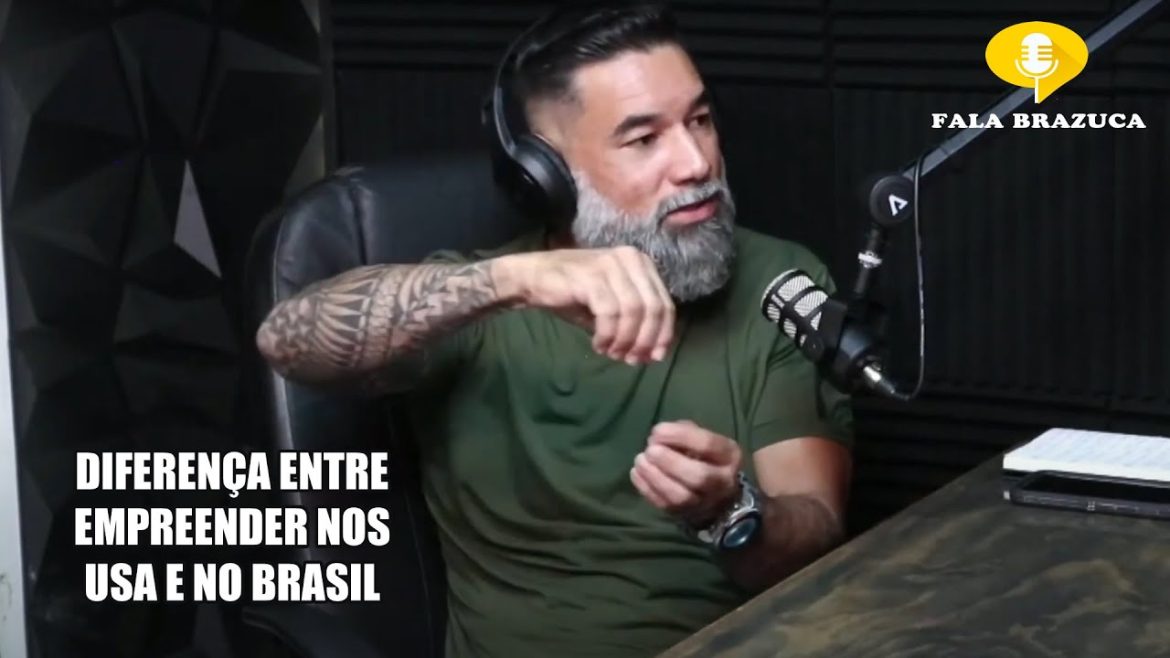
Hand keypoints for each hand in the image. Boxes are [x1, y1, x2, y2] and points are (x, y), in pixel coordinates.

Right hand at [502, 247, 675, 363]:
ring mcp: (611, 265)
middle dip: (645, 341)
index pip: (666, 304)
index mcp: (641, 263)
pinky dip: (608, 334)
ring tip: (612, 353)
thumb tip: (652, 356)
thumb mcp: (611, 308)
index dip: (663, 336)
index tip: (653, 359)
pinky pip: (610, 313)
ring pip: (634, 312)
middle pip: (654, 309)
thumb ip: (634, 325)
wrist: (532, 278)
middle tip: (630, 360)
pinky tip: (598, 344)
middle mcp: (631, 259)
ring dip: (625, 340)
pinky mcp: (592, 277)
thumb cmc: (573, 293)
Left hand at [630, 420, 742, 524]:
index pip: (707, 445)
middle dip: (669, 461)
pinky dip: (646, 489)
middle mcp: (722, 482)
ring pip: (680, 496)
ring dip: (655, 477)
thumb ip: (684, 432)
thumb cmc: (703, 456)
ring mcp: (704, 503)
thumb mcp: (702, 438)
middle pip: (698, 476)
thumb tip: (659, 435)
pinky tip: (636, 473)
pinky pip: (665, 506)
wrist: (714, 494)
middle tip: (650, 450)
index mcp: (729, 456)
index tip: (656, 431)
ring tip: (640, 461)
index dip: (679, 436)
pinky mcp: (685, 515)